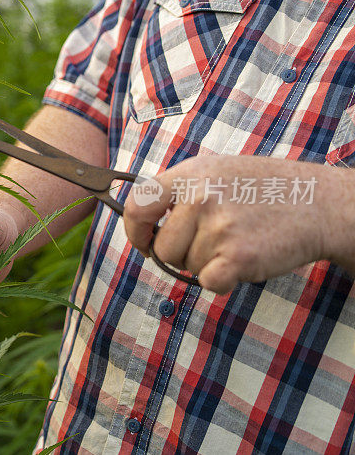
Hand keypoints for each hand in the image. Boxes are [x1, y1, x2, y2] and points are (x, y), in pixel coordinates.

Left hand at [123, 155, 350, 293]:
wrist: (319, 203)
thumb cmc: (264, 189)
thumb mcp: (215, 172)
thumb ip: (178, 191)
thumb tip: (141, 220)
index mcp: (189, 174)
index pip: (138, 206)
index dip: (135, 231)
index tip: (144, 241)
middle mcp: (199, 198)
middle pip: (162, 248)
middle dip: (181, 253)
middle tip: (212, 241)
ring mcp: (218, 227)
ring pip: (186, 267)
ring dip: (207, 263)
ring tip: (235, 241)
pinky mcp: (237, 256)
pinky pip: (207, 283)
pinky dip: (222, 280)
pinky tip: (242, 261)